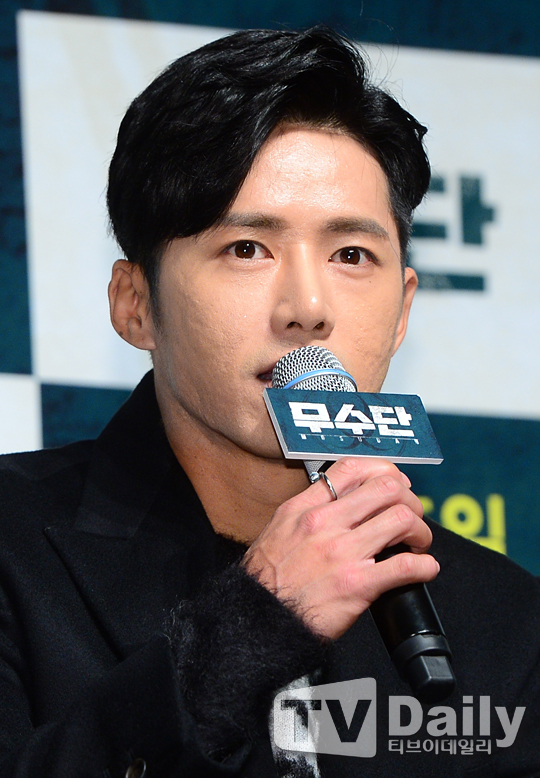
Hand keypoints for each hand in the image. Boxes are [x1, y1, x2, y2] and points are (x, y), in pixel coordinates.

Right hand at [243, 457, 438, 640]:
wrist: (259, 620)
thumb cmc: (267, 581)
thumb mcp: (279, 530)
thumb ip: (309, 512)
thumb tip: (340, 503)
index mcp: (305, 507)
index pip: (352, 468)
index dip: (383, 472)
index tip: (394, 486)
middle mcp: (324, 523)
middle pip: (386, 487)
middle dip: (410, 500)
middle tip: (411, 517)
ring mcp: (342, 552)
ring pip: (402, 519)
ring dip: (420, 531)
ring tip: (417, 544)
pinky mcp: (357, 585)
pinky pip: (406, 566)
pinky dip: (425, 566)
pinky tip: (424, 570)